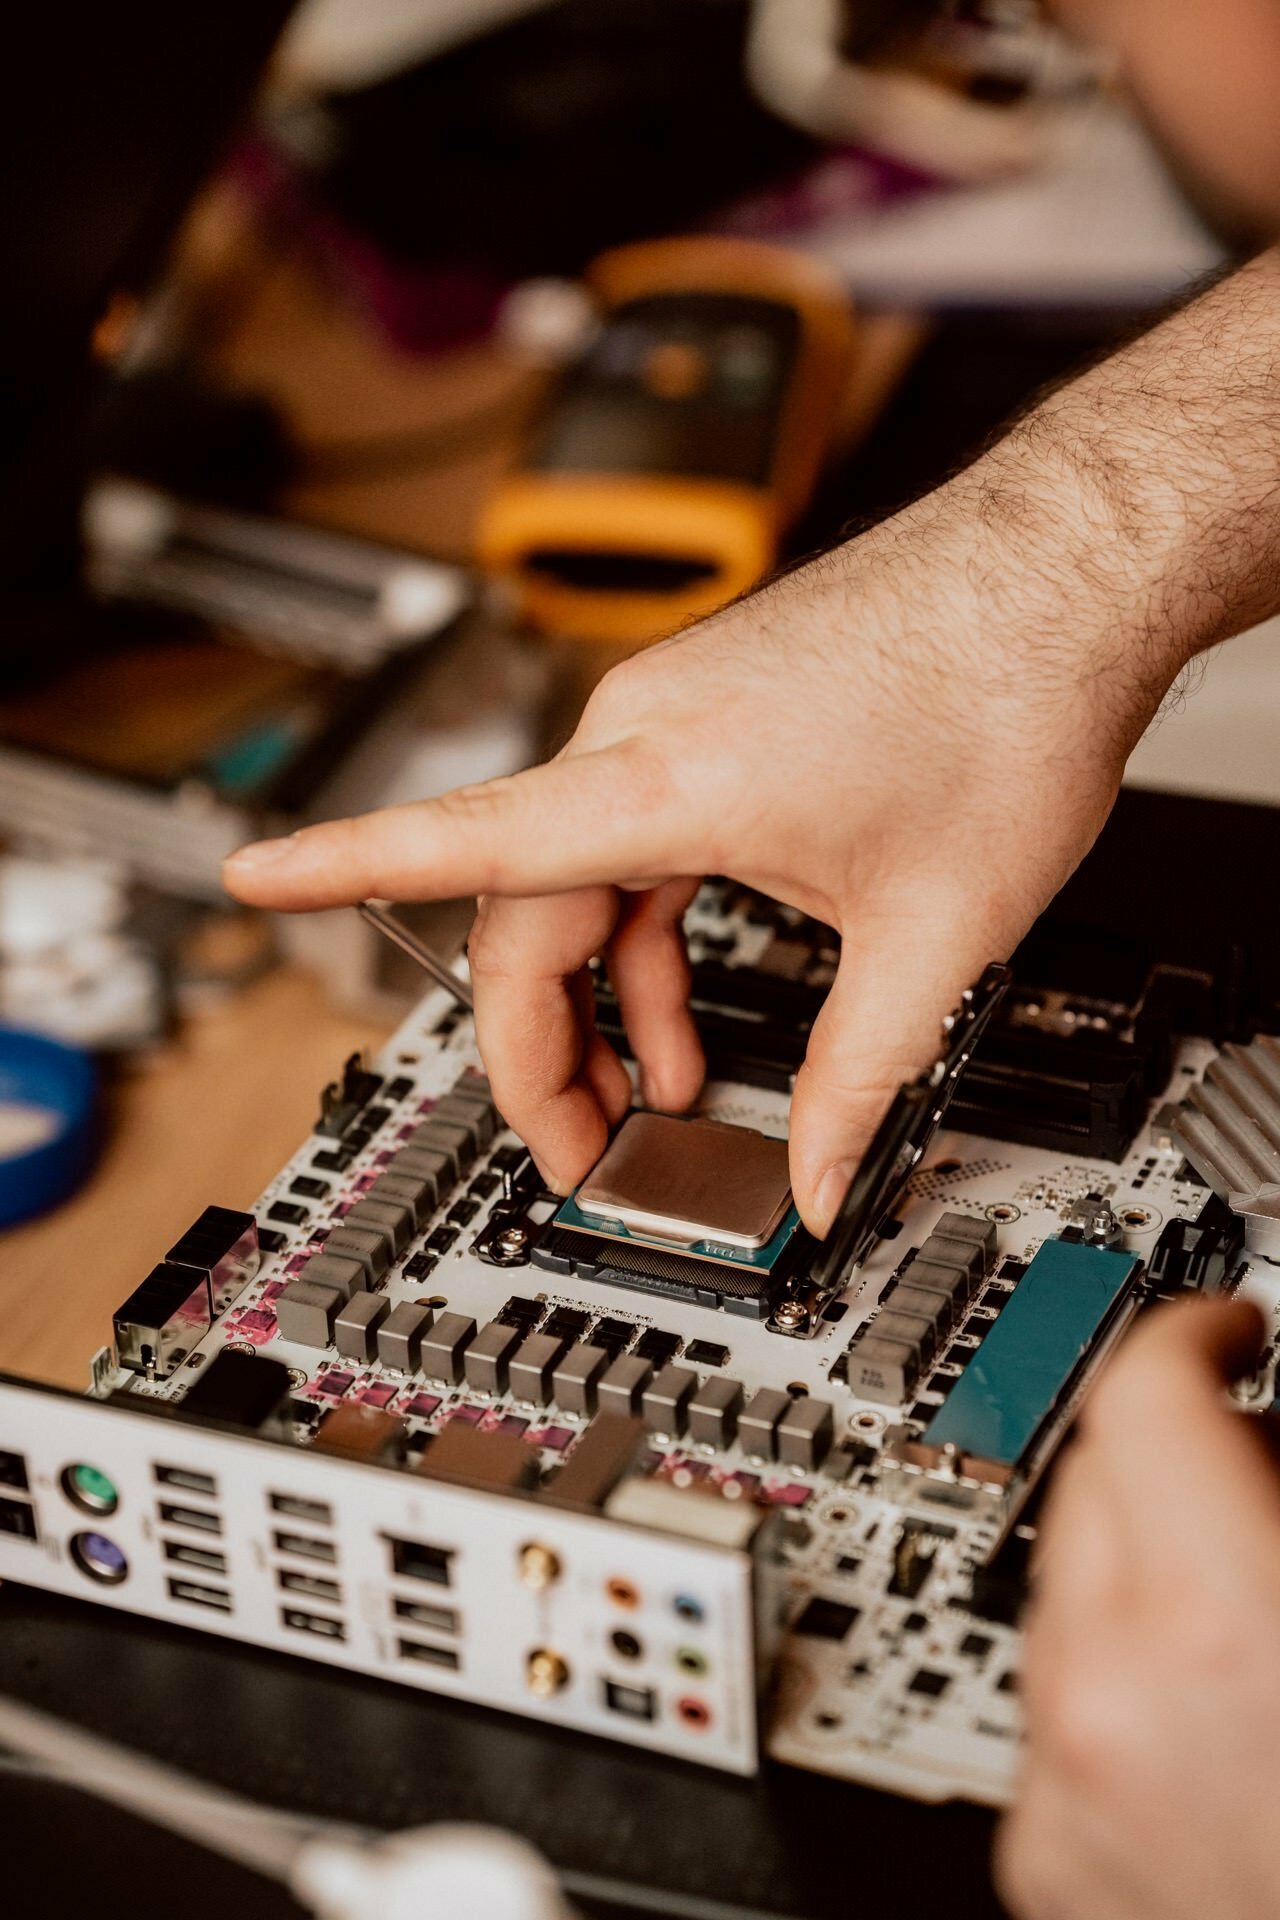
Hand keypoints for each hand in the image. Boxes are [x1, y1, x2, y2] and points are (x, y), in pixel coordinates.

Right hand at [222, 256, 1279, 1227]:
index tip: (246, 878)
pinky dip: (650, 929)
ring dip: (603, 994)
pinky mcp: (714, 719)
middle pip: (523, 906)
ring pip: (580, 877)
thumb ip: (864, 1078)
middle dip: (537, 1043)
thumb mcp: (938, 935)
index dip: (334, 865)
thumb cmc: (1006, 697)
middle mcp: (645, 732)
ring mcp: (675, 717)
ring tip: (659, 1093)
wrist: (1068, 573)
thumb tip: (826, 1178)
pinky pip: (636, 839)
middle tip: (572, 1142)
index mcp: (667, 780)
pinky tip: (693, 999)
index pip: (458, 835)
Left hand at [996, 1296, 1279, 1919]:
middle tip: (1256, 1467)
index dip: (1194, 1335)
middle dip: (1176, 1450)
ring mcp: (1064, 1786)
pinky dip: (1117, 1682)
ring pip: (1065, 1590)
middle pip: (1095, 1477)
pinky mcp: (1044, 1855)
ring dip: (1143, 1568)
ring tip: (1245, 1612)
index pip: (1144, 1398)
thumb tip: (1264, 1428)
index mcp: (1221, 1627)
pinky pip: (1058, 1705)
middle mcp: (1110, 1700)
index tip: (1223, 1332)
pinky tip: (1204, 1717)